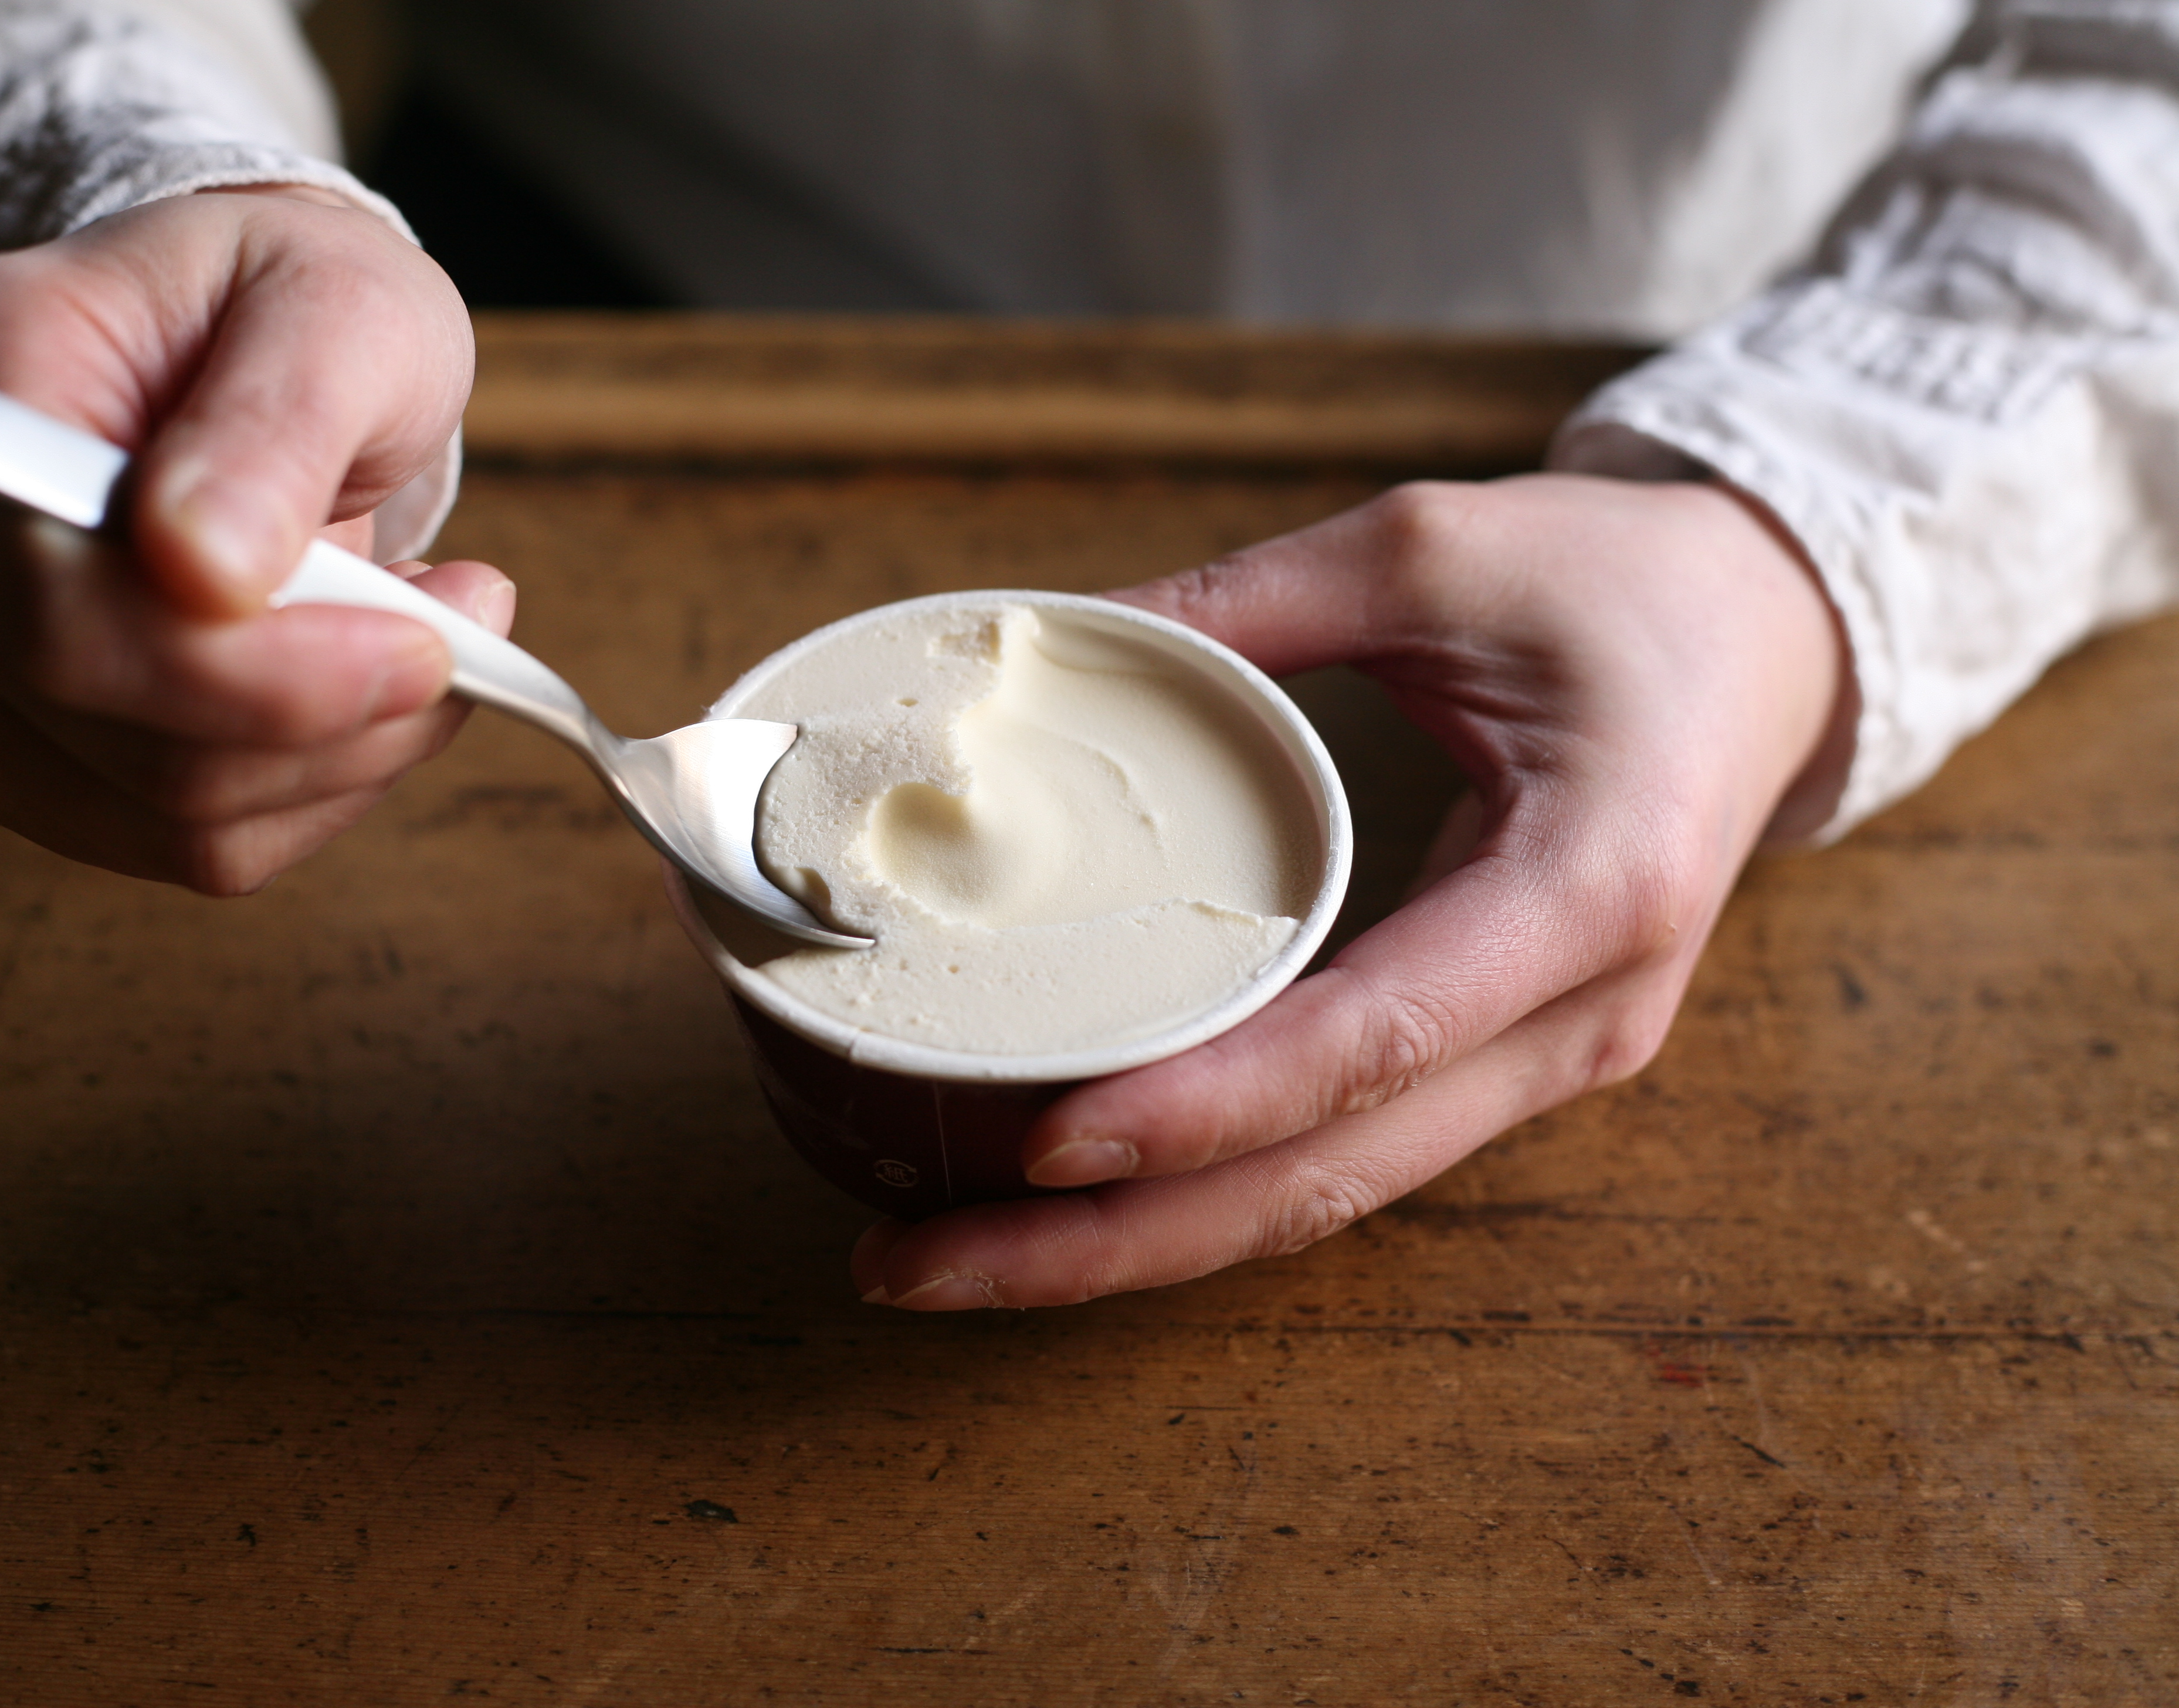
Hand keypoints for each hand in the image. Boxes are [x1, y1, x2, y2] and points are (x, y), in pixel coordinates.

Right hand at [0, 186, 502, 892]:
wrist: (242, 348)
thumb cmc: (282, 307)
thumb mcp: (333, 306)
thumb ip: (274, 422)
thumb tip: (201, 562)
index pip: (58, 598)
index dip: (251, 666)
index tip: (427, 641)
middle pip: (103, 721)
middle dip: (326, 711)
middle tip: (465, 627)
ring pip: (159, 813)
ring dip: (341, 753)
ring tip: (427, 635)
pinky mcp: (8, 760)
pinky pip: (179, 846)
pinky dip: (310, 789)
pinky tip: (359, 691)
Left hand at [852, 473, 1850, 1308]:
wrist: (1765, 638)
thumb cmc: (1616, 585)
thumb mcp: (1427, 548)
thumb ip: (1239, 601)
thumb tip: (1035, 649)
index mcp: (1589, 888)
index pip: (1373, 1039)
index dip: (1205, 1106)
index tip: (1045, 1139)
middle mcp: (1577, 1018)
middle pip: (1330, 1180)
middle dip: (1117, 1240)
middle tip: (919, 1266)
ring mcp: (1545, 1062)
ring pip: (1327, 1200)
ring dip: (1139, 1243)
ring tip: (952, 1259)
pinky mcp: (1499, 1065)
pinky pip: (1341, 1156)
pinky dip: (1205, 1190)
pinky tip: (1074, 1202)